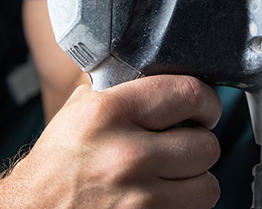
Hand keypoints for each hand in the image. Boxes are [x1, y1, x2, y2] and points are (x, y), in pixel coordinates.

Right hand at [0, 75, 222, 207]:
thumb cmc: (54, 166)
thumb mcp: (77, 113)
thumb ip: (117, 88)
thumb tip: (155, 66)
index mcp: (109, 113)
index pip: (188, 94)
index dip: (207, 102)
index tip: (204, 110)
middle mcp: (126, 154)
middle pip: (206, 144)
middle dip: (198, 147)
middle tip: (182, 148)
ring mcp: (138, 196)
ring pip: (207, 185)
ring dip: (193, 182)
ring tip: (170, 177)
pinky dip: (182, 206)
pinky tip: (159, 197)